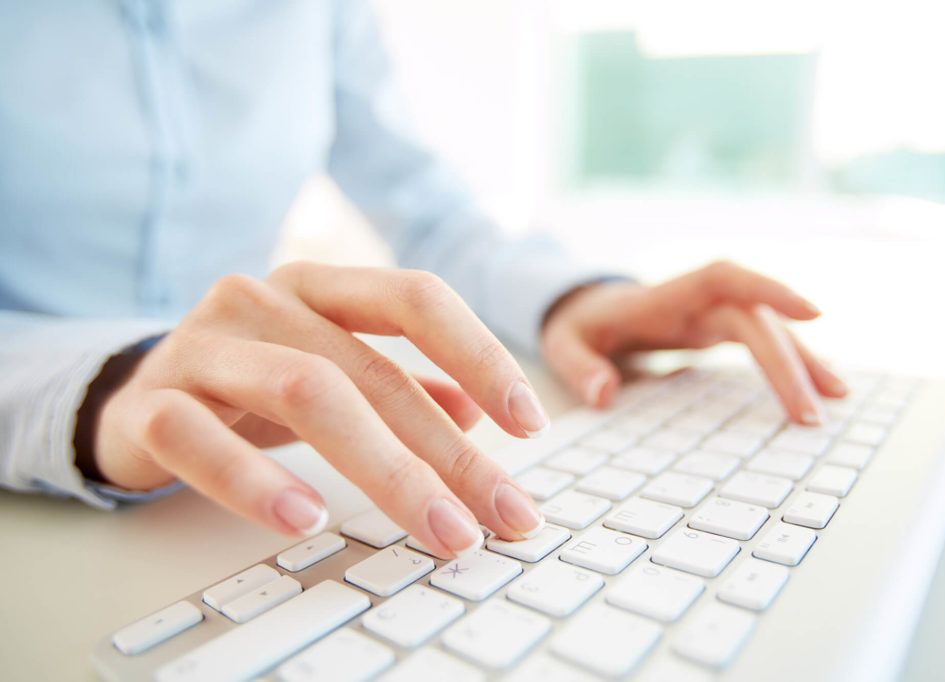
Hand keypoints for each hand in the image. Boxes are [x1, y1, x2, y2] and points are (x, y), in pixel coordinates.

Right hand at [92, 264, 546, 556]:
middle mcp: (262, 301)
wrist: (132, 394)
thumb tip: (478, 413)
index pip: (415, 298)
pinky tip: (306, 520)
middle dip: (448, 451)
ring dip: (383, 469)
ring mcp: (202, 346)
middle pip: (372, 370)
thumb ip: (401, 384)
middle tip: (500, 513)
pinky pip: (199, 438)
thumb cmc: (250, 382)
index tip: (530, 421)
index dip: (480, 353)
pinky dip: (255, 482)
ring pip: (304, 392)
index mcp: (318, 288)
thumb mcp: (331, 372)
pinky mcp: (150, 403)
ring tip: (436, 529)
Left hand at [540, 261, 847, 423]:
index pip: (724, 279)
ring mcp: (712, 314)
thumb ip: (578, 367)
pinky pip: (764, 341)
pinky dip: (791, 363)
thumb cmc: (577, 324)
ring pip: (770, 329)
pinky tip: (819, 388)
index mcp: (666, 296)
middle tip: (812, 414)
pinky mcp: (718, 331)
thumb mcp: (562, 344)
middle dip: (788, 362)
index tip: (814, 313)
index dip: (769, 289)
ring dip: (804, 360)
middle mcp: (698, 300)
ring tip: (838, 398)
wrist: (584, 309)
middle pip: (756, 319)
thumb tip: (603, 394)